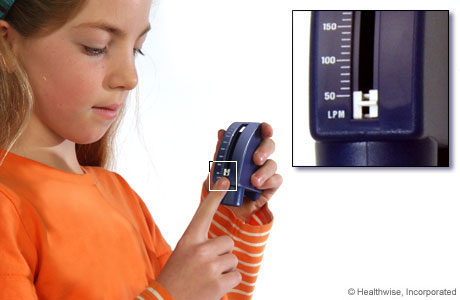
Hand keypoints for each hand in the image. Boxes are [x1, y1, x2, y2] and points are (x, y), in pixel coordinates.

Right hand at [156, 177, 241, 299]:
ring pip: (233, 260)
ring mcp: (210, 267)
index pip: (204, 212)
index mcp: (188, 240)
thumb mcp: (182, 253)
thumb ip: (199, 244)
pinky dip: (228, 282)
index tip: (226, 180)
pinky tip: (213, 287)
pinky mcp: (219, 284)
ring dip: (225, 269)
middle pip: (228, 242)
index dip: (216, 195)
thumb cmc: (174, 278)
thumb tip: (222, 242)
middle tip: (207, 266)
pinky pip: (237, 276)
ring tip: (207, 278)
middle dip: (222, 254)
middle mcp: (200, 250)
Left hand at [206, 122, 282, 221]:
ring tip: (253, 181)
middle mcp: (257, 159)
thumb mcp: (217, 169)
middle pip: (269, 145)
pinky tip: (259, 186)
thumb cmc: (222, 187)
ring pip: (272, 164)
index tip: (266, 130)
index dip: (264, 129)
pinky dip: (268, 182)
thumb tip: (222, 133)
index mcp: (245, 150)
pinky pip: (277, 179)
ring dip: (264, 171)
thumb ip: (220, 151)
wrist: (225, 209)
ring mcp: (265, 172)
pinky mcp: (270, 186)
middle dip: (265, 149)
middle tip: (256, 159)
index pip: (258, 134)